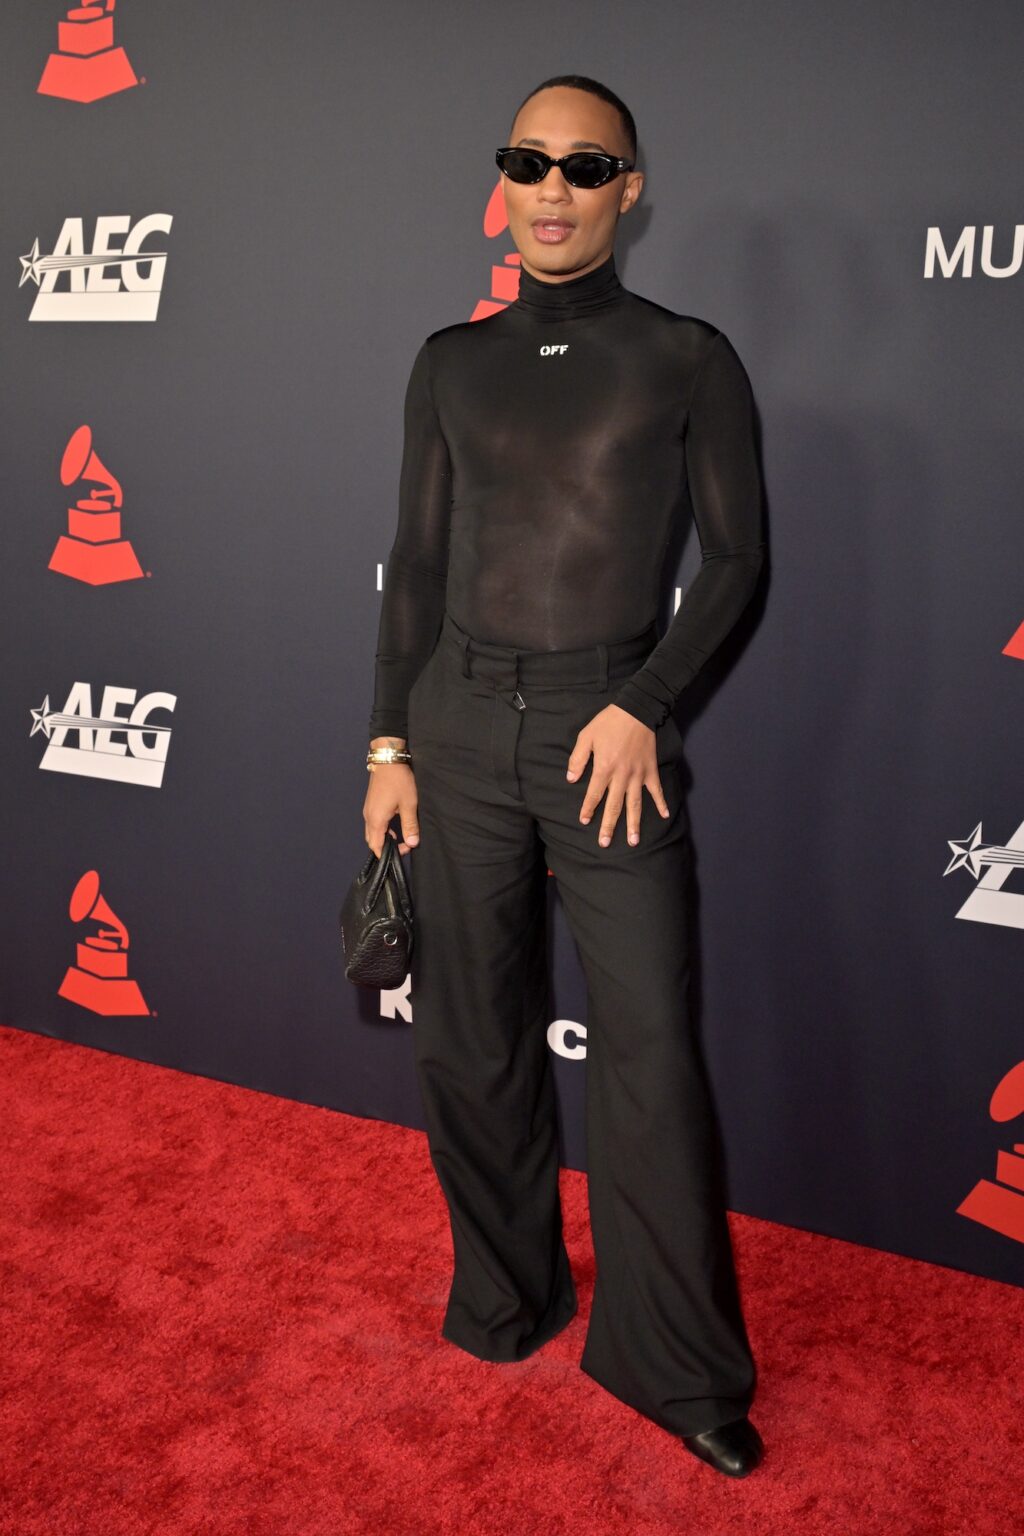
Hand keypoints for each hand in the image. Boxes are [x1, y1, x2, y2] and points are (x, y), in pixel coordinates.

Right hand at [363, 762, 419, 856]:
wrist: (388, 760)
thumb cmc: (399, 781)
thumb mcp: (409, 804)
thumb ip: (410, 825)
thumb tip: (413, 843)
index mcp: (376, 820)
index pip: (376, 846)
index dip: (387, 854)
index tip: (403, 853)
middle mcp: (368, 817)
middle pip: (372, 841)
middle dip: (385, 848)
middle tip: (403, 847)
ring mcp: (368, 810)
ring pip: (372, 832)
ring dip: (383, 838)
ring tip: (400, 838)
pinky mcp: (370, 804)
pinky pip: (373, 823)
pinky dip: (381, 830)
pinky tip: (393, 827)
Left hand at [566, 704, 670, 846]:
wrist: (636, 710)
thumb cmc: (609, 722)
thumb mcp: (586, 736)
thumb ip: (578, 759)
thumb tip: (571, 779)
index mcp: (604, 768)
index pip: (594, 794)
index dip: (588, 809)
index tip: (584, 821)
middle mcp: (621, 776)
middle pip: (614, 806)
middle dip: (609, 826)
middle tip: (605, 843)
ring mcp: (638, 775)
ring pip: (635, 804)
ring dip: (634, 824)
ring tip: (634, 841)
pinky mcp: (650, 770)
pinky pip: (656, 790)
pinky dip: (661, 803)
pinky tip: (665, 816)